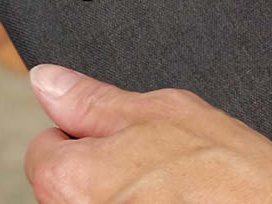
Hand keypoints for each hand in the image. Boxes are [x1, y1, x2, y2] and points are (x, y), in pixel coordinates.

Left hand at [24, 64, 271, 203]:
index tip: (118, 138)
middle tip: (155, 162)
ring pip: (101, 202)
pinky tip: (180, 203)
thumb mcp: (159, 111)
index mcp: (69, 181)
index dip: (83, 134)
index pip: (45, 149)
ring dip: (127, 194)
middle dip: (104, 167)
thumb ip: (91, 98)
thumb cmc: (226, 176)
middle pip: (70, 183)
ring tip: (174, 189)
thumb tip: (47, 80)